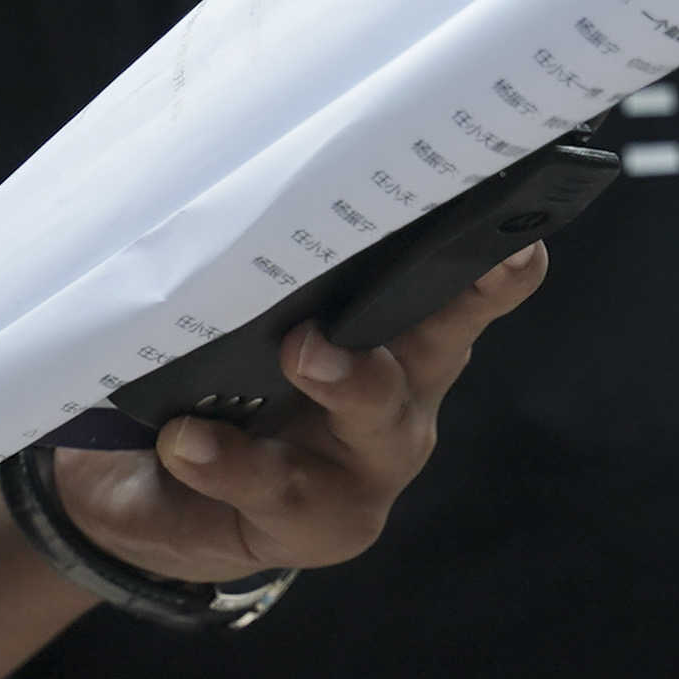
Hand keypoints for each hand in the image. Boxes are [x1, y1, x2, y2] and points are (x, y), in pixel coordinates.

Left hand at [40, 242, 552, 586]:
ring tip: (301, 353)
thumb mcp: (248, 321)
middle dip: (437, 309)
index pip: (457, 287)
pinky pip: (271, 488)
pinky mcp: (312, 523)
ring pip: (371, 419)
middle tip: (392, 270)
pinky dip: (225, 459)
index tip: (516, 241)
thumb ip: (264, 268)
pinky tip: (187, 440)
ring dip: (344, 379)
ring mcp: (363, 467)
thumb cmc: (223, 383)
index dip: (492, 268)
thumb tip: (237, 156)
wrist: (163, 501)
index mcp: (399, 334)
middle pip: (436, 345)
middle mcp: (401, 396)